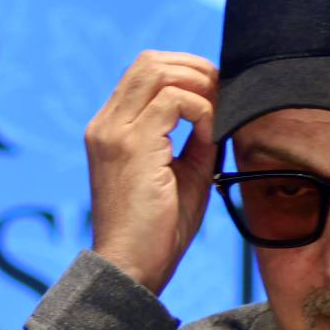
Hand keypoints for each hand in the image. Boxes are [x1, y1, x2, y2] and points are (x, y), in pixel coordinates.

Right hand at [85, 51, 217, 294]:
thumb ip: (194, 137)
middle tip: (223, 95)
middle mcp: (106, 124)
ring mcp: (114, 132)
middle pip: (149, 61)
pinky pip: (174, 101)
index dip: (185, 73)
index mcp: (111, 129)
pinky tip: (208, 137)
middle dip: (194, 69)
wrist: (132, 267)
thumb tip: (222, 109)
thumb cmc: (157, 230)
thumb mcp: (182, 172)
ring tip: (216, 115)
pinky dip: (201, 111)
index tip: (216, 95)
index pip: (144, 73)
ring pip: (158, 70)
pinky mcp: (131, 145)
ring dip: (198, 85)